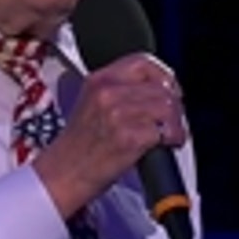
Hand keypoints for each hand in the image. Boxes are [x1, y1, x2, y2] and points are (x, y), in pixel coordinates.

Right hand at [32, 53, 186, 217]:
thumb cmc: (78, 147)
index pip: (142, 62)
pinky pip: (165, 131)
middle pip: (161, 86)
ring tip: (170, 134)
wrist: (62, 176)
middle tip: (171, 120)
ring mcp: (118, 114)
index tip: (170, 89)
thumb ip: (120, 91)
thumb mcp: (92, 105)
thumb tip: (159, 89)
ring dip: (175, 123)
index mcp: (98, 80)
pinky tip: (166, 145)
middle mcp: (108, 93)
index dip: (163, 75)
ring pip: (167, 107)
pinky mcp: (129, 138)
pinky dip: (173, 139)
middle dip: (173, 105)